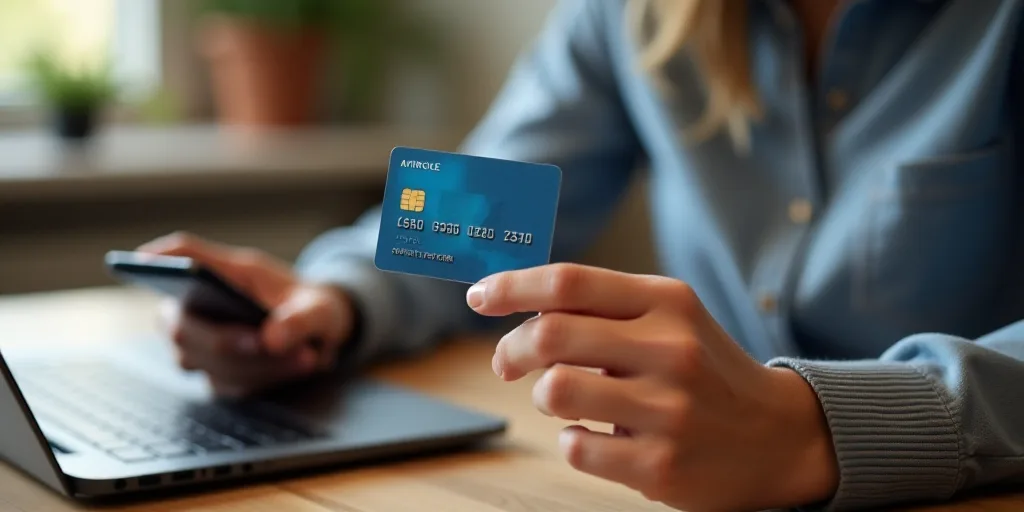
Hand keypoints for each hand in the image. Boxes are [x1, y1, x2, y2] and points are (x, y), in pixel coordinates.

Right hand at [138, 232, 354, 396]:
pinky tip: (295, 367)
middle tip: (272, 343)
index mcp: (220, 273)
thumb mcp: (319, 306)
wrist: (318, 337)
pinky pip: (228, 384)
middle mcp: (198, 309)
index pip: (181, 256)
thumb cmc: (307, 307)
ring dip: (257, 363)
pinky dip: (263, 378)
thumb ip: (302, 319)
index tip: (146, 261)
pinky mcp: (215, 375)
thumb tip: (273, 340)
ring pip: (205, 360)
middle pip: (181, 325)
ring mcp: (200, 346)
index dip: (160, 260)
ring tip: (304, 356)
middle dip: (227, 341)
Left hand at [467, 263, 838, 511]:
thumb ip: (604, 306)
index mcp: (668, 302)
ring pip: (556, 391)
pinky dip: (571, 440)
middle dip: (511, 348)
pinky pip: (576, 448)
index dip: (513, 286)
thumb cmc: (705, 370)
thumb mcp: (671, 319)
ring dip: (545, 396)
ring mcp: (668, 410)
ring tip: (565, 400)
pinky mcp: (661, 465)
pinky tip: (596, 436)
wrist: (778, 435)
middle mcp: (671, 349)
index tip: (479, 296)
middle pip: (551, 334)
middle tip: (506, 363)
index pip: (570, 281)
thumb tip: (519, 306)